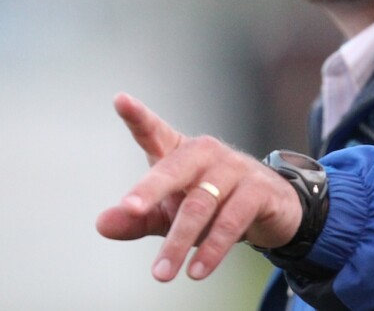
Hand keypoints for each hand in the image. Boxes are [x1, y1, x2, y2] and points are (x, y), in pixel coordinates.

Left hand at [96, 94, 301, 281]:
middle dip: (151, 189)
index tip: (120, 100)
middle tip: (130, 209)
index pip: (154, 131)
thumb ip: (136, 219)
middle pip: (174, 169)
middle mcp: (206, 153)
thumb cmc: (210, 205)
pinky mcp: (258, 190)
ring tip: (161, 274)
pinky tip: (197, 270)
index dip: (138, 117)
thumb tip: (102, 224)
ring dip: (179, 242)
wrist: (271, 210)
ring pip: (201, 204)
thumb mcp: (169, 213)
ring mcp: (234, 168)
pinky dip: (213, 248)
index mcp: (179, 152)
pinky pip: (231, 220)